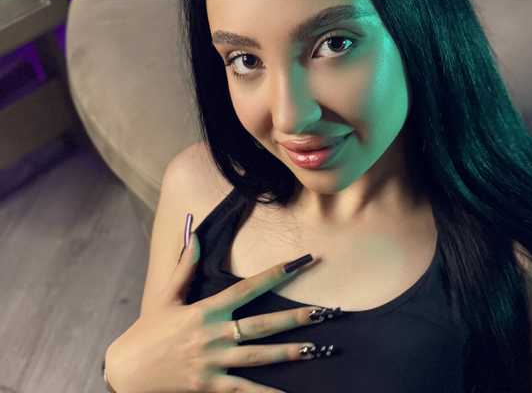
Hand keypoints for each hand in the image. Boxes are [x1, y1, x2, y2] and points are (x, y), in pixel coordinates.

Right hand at [107, 228, 331, 392]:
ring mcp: (212, 362)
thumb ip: (185, 267)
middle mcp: (213, 335)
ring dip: (288, 352)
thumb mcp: (166, 297)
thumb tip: (196, 236)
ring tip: (316, 349)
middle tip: (324, 312)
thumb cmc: (148, 332)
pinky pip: (243, 391)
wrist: (126, 372)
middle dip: (294, 318)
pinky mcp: (209, 385)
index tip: (299, 263)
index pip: (246, 288)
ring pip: (258, 357)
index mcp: (205, 311)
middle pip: (261, 325)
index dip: (274, 275)